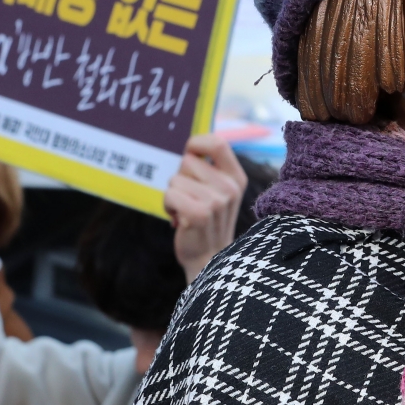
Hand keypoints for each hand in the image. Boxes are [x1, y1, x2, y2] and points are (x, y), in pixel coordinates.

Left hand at [164, 134, 247, 282]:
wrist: (210, 261)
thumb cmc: (207, 222)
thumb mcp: (218, 193)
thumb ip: (208, 169)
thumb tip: (188, 148)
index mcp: (236, 178)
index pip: (218, 143)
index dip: (197, 143)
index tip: (190, 155)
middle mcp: (230, 188)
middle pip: (187, 161)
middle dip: (180, 179)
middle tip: (190, 199)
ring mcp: (216, 202)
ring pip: (175, 179)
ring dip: (173, 196)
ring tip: (186, 212)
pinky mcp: (199, 214)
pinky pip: (170, 194)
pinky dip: (168, 206)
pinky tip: (179, 220)